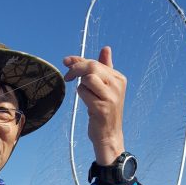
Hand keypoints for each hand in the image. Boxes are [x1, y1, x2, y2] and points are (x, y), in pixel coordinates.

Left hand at [63, 46, 125, 164]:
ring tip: (85, 95)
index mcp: (119, 78)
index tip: (66, 61)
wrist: (109, 136)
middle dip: (76, 69)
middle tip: (67, 77)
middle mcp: (117, 85)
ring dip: (80, 86)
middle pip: (91, 67)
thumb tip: (106, 48)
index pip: (96, 62)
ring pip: (88, 78)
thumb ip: (104, 68)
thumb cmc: (104, 111)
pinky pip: (83, 93)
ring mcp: (110, 97)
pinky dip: (81, 96)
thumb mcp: (106, 88)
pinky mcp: (101, 108)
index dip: (78, 60)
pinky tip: (87, 104)